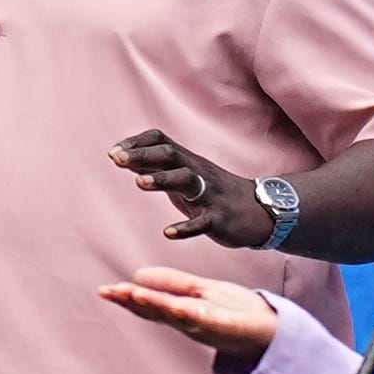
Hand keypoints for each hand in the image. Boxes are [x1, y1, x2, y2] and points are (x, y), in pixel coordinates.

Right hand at [98, 264, 285, 371]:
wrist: (272, 327)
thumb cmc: (235, 310)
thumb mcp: (199, 290)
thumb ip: (171, 283)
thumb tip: (137, 274)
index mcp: (181, 311)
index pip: (149, 304)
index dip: (127, 298)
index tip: (104, 290)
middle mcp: (189, 321)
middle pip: (157, 311)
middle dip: (133, 302)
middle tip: (110, 292)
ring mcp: (207, 326)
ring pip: (175, 315)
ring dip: (155, 306)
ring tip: (134, 294)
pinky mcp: (227, 328)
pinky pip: (205, 320)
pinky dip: (190, 314)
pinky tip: (176, 306)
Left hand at [111, 133, 270, 244]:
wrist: (260, 211)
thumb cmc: (214, 192)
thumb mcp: (184, 175)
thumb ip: (155, 167)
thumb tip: (121, 156)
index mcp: (187, 162)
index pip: (161, 140)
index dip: (136, 143)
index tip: (113, 152)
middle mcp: (198, 173)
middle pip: (170, 155)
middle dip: (143, 155)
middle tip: (117, 160)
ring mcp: (210, 195)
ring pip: (187, 180)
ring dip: (162, 180)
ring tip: (139, 183)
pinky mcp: (220, 218)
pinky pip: (203, 222)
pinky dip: (186, 227)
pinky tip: (169, 232)